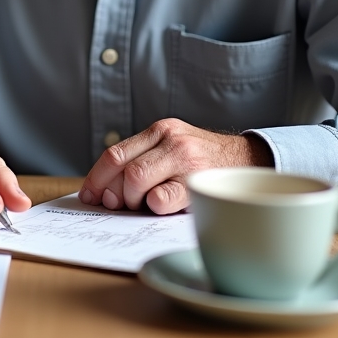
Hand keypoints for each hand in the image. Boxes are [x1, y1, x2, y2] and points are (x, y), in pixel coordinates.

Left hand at [78, 119, 273, 213]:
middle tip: (119, 205)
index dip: (97, 178)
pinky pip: (162, 199)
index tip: (89, 195)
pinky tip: (163, 206)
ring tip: (145, 204)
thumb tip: (106, 193)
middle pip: (122, 168)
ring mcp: (185, 159)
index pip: (115, 153)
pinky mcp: (198, 182)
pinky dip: (155, 207)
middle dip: (114, 193)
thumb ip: (143, 161)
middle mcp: (170, 139)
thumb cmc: (201, 162)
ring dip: (133, 200)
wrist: (249, 162)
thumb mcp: (171, 149)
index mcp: (158, 131)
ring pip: (136, 180)